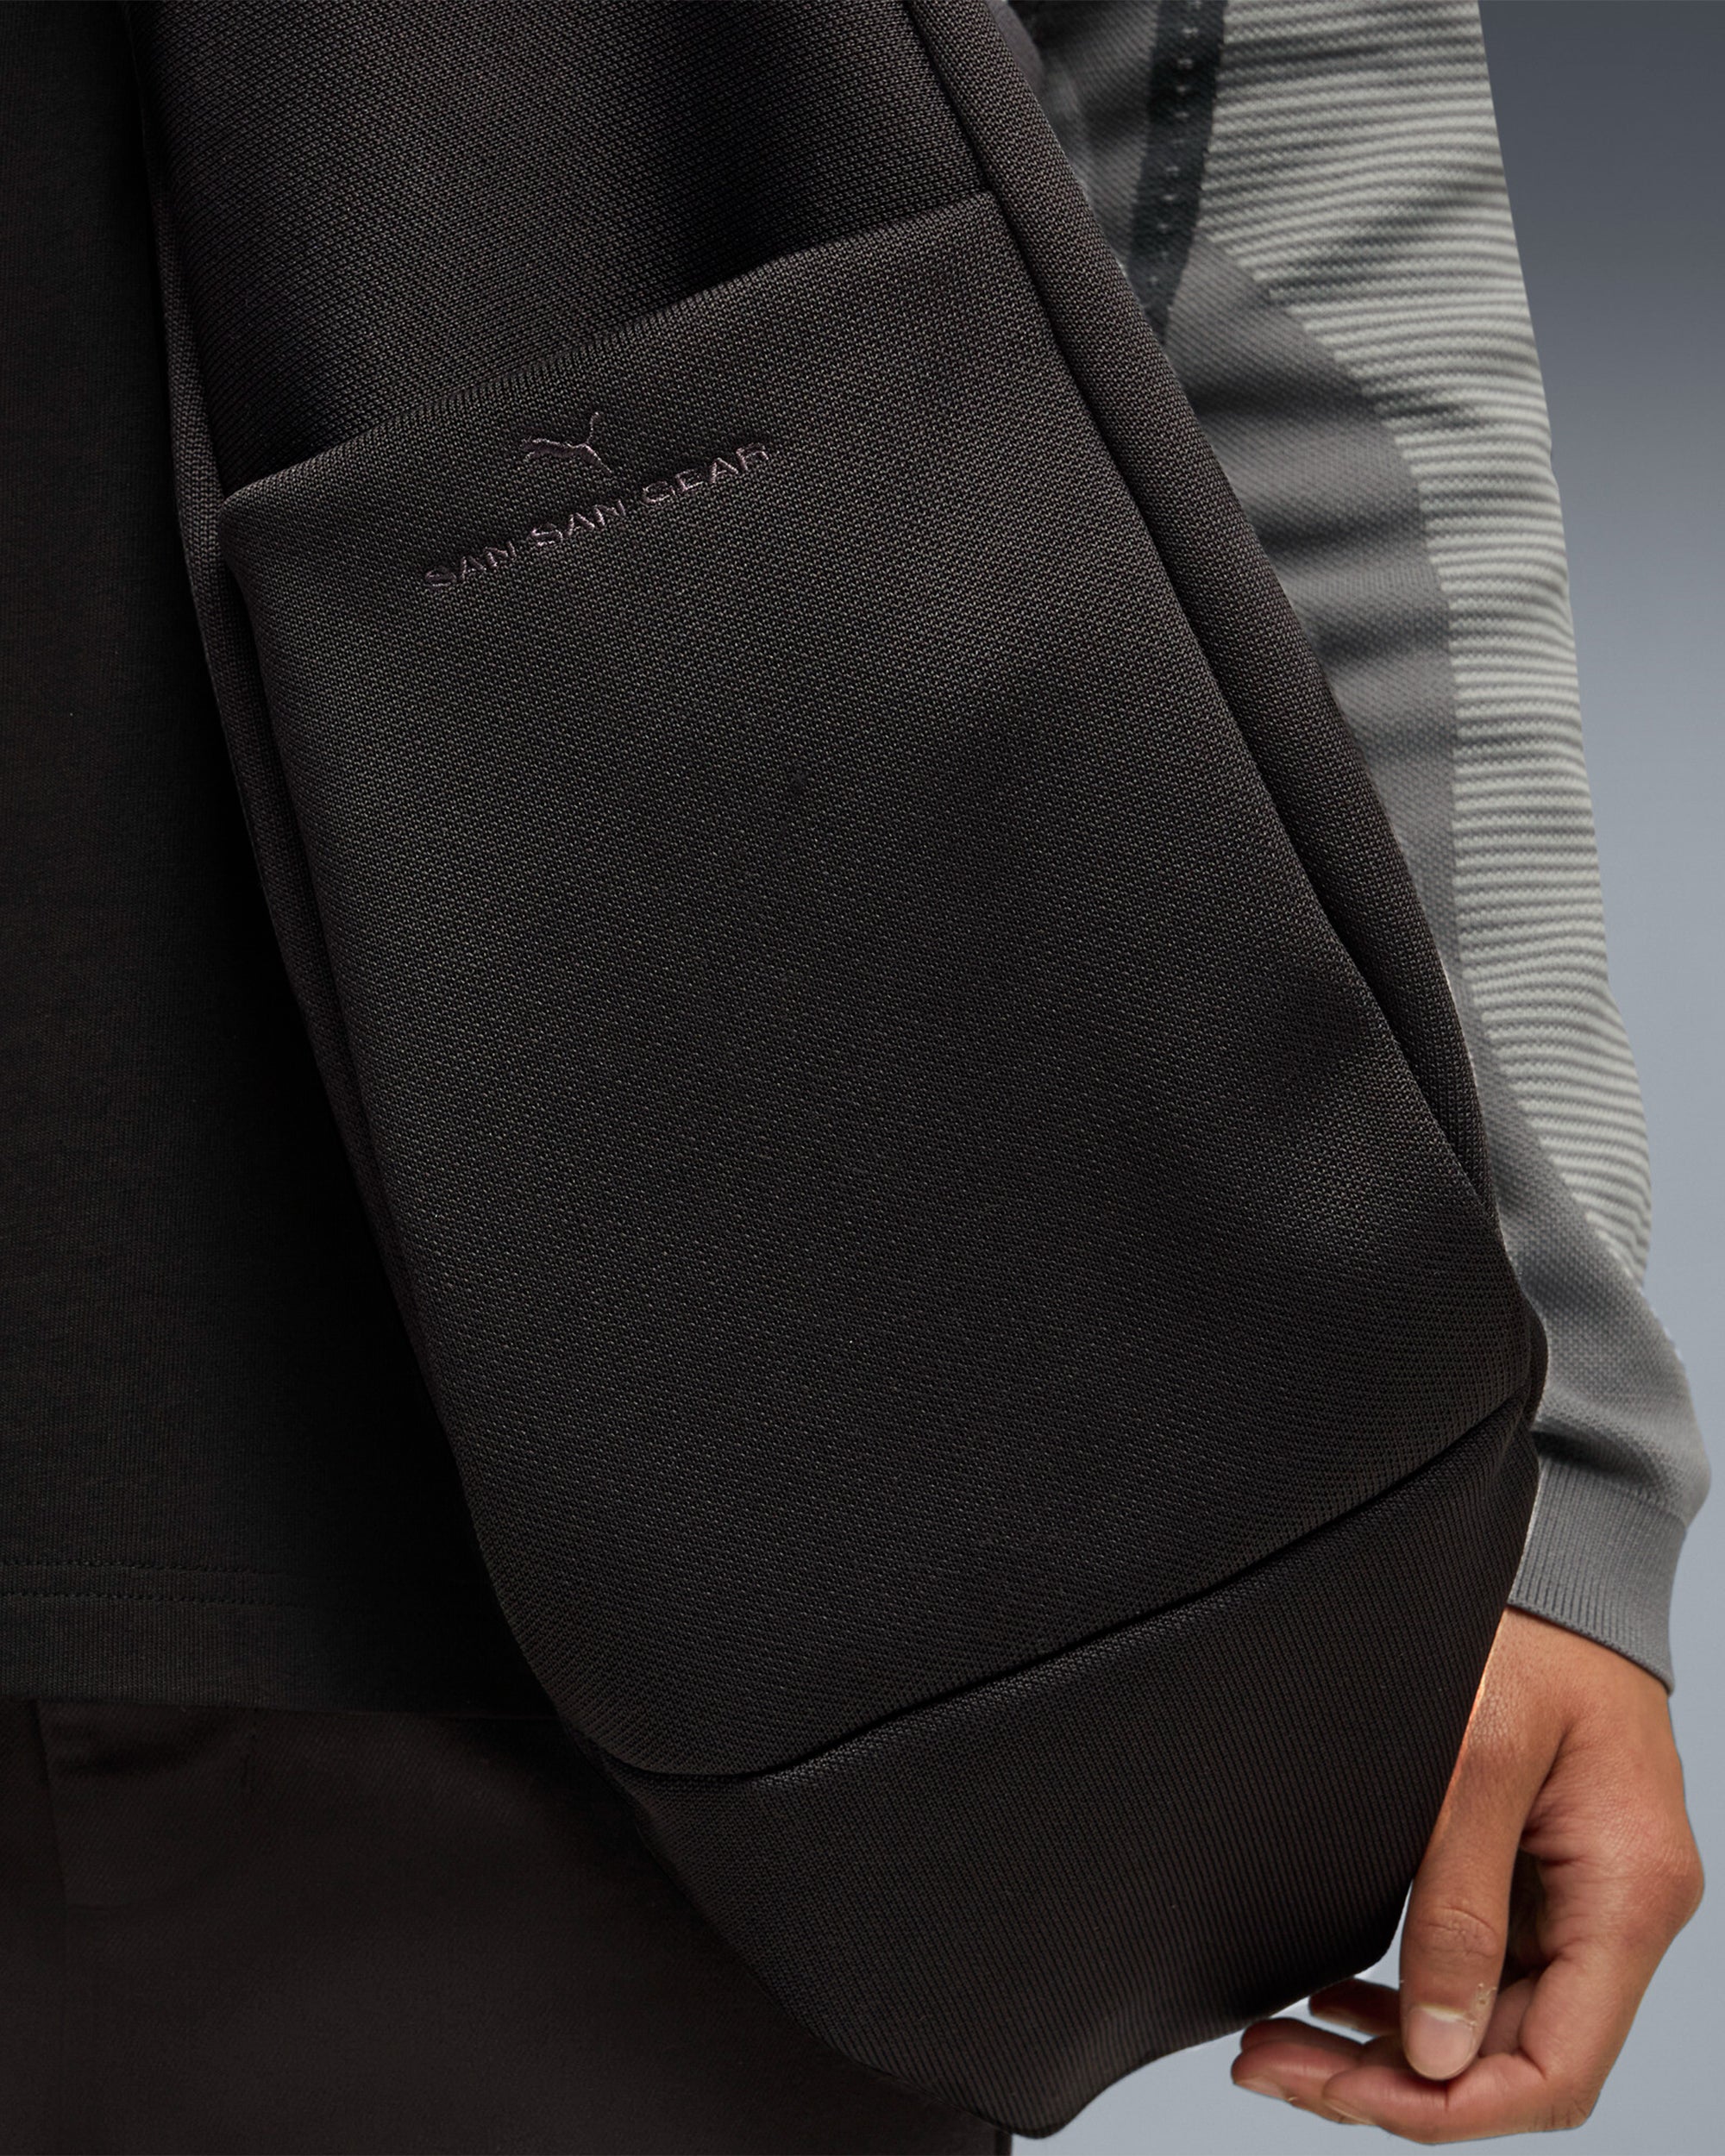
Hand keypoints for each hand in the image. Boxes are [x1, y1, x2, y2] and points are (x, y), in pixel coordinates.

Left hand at [1230, 1608, 1702, 2137]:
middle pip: (1516, 2058)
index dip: (1449, 2106)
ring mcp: (1579, 1893)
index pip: (1555, 2070)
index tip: (1340, 2093)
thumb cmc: (1530, 1628)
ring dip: (1387, 2048)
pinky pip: (1483, 1969)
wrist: (1558, 1555)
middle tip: (1267, 2065)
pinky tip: (1334, 2001)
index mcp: (1627, 1892)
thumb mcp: (1478, 1754)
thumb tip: (1435, 2048)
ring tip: (1276, 2048)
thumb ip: (1458, 1903)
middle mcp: (1617, 1909)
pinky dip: (1407, 1998)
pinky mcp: (1538, 1869)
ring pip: (1491, 2023)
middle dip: (1390, 2082)